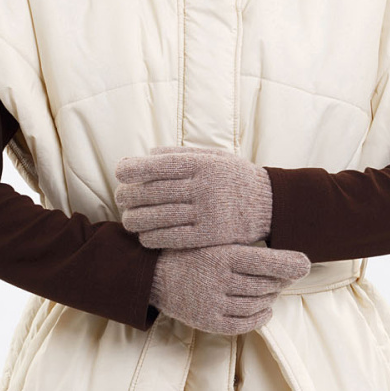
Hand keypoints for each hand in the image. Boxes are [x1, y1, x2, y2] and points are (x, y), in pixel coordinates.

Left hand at [115, 145, 272, 248]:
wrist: (270, 205)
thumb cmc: (235, 178)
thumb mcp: (216, 157)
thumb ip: (182, 153)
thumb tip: (148, 152)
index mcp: (203, 164)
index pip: (160, 165)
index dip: (135, 169)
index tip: (119, 172)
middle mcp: (204, 186)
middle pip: (155, 192)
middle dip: (130, 195)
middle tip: (120, 199)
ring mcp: (207, 212)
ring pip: (160, 217)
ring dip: (137, 219)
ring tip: (128, 220)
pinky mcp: (210, 235)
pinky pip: (173, 238)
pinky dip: (153, 238)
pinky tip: (144, 237)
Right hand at [150, 242, 310, 335]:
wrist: (153, 275)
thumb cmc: (192, 254)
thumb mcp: (216, 242)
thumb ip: (247, 250)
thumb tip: (291, 261)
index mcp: (221, 255)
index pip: (265, 262)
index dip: (289, 264)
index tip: (305, 264)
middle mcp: (217, 280)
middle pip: (265, 285)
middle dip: (279, 282)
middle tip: (283, 277)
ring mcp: (212, 303)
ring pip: (257, 305)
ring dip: (270, 299)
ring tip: (271, 292)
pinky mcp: (207, 322)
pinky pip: (243, 325)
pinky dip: (259, 318)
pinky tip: (263, 311)